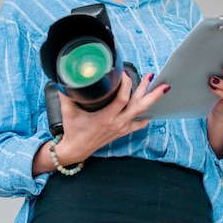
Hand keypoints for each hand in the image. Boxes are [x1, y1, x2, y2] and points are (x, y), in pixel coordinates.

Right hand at [33, 72, 169, 173]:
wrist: (77, 150)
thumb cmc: (73, 131)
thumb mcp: (68, 112)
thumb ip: (66, 95)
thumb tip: (63, 78)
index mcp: (106, 118)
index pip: (122, 99)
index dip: (125, 84)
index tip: (123, 72)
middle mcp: (118, 123)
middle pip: (139, 106)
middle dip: (150, 92)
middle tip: (158, 79)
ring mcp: (122, 128)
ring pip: (141, 112)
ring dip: (150, 99)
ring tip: (159, 87)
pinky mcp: (123, 131)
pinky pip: (139, 123)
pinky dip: (146, 114)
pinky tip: (151, 106)